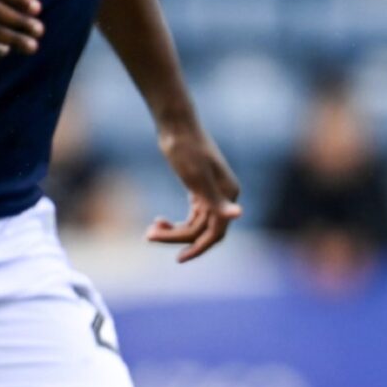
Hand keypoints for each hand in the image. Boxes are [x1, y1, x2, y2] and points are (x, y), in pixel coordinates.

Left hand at [149, 124, 242, 261]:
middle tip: (148, 235)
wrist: (176, 126)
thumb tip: (238, 214)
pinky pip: (191, 216)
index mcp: (227, 196)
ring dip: (173, 230)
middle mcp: (224, 198)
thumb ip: (216, 199)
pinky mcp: (199, 190)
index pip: (215, 233)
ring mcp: (212, 194)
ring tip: (150, 229)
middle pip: (202, 230)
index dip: (198, 248)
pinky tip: (158, 220)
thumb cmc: (185, 149)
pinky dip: (175, 222)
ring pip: (195, 225)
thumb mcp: (197, 177)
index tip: (178, 259)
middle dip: (177, 236)